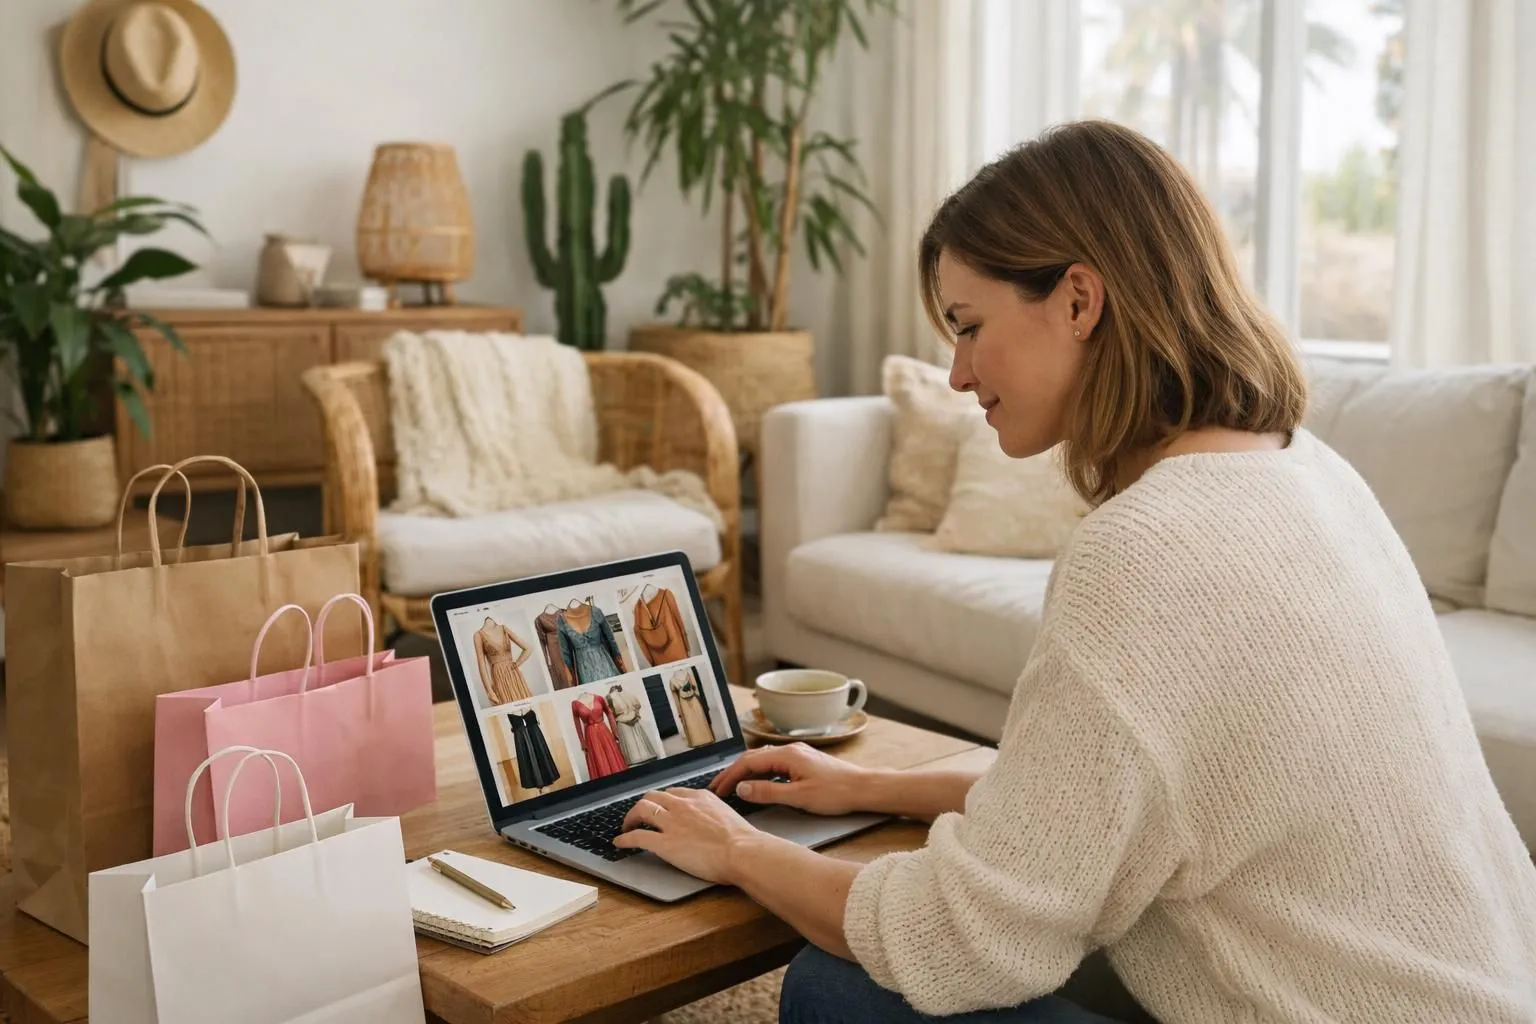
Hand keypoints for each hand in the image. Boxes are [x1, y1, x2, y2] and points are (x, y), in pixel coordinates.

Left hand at [613, 787, 760, 883]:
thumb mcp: (728, 816)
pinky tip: (620, 842)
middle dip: (643, 804)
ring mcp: (671, 823)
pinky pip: (637, 837)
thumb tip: (713, 822)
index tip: (661, 806)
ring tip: (627, 826)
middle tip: (639, 815)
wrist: (741, 851)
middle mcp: (682, 806)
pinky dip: (625, 839)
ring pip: (641, 810)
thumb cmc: (742, 840)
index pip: (674, 793)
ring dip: (630, 818)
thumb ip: (714, 814)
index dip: (663, 800)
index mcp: (700, 797)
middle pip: (653, 796)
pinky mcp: (664, 843)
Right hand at [708, 743, 869, 816]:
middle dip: (733, 772)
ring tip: (732, 786)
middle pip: (752, 757)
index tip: (717, 789)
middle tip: (718, 787)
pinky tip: (757, 783)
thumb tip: (742, 789)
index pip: (748, 762)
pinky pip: (774, 763)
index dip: (730, 776)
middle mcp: (790, 749)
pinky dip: (760, 772)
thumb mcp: (798, 797)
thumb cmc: (836, 793)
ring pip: (763, 759)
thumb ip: (767, 792)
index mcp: (786, 755)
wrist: (863, 788)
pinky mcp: (803, 761)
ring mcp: (797, 754)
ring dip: (746, 771)